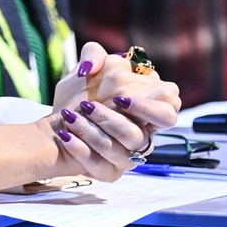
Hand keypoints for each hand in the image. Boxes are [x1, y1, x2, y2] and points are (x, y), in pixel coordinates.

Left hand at [46, 43, 182, 179]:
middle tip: (98, 107)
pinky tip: (65, 136)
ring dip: (97, 131)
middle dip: (125, 119)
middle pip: (152, 132)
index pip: (169, 108)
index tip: (120, 99)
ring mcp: (128, 155)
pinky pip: (102, 168)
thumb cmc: (78, 95)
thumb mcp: (85, 70)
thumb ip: (93, 54)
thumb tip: (93, 66)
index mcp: (146, 108)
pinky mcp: (109, 172)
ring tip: (71, 116)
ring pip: (124, 148)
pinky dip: (82, 151)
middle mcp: (142, 133)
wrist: (58, 122)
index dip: (149, 106)